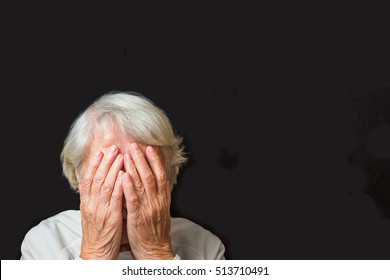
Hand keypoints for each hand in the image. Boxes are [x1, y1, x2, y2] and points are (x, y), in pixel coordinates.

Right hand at [78, 145, 123, 259]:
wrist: (96, 251)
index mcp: (86, 202)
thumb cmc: (97, 231)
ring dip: (113, 169)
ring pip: (106, 185)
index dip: (94, 164)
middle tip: (113, 148)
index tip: (100, 151)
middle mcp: (92, 203)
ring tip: (120, 156)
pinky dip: (119, 185)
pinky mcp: (111, 217)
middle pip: (97, 178)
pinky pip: (115, 198)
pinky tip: (125, 175)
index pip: (88, 178)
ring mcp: (101, 210)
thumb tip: (89, 181)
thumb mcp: (90, 212)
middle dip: (105, 161)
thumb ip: (91, 196)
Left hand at [123, 143, 174, 259]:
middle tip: (134, 145)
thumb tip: (163, 179)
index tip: (149, 147)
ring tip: (127, 154)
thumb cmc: (156, 229)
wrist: (155, 249)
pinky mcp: (138, 216)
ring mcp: (148, 208)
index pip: (160, 174)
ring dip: (134, 168)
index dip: (155, 160)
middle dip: (142, 159)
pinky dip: (129, 187)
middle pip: (150, 175)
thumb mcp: (163, 209)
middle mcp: (157, 200)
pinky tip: (124, 176)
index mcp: (162, 197)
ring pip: (142, 184)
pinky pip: (133, 199)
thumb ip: (162, 193)